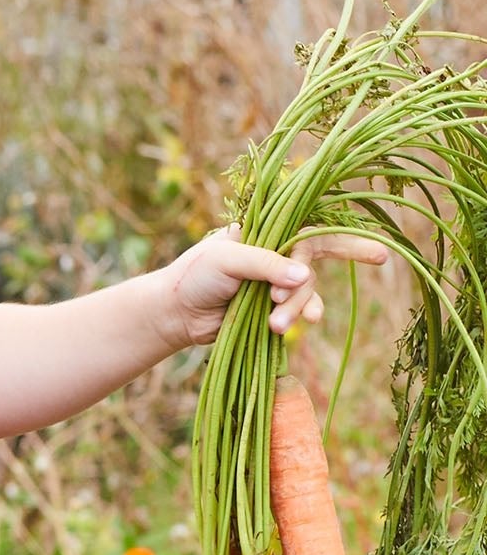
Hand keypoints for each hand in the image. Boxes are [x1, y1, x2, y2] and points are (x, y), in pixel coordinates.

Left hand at [160, 224, 388, 347]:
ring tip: (273, 322)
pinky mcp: (272, 309)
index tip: (380, 252)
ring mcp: (276, 283)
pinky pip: (299, 313)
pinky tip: (293, 325)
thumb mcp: (226, 259)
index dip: (347, 238)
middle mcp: (277, 253)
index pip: (311, 228)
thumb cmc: (195, 276)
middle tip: (367, 262)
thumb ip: (265, 264)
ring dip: (295, 307)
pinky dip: (299, 318)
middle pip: (316, 260)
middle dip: (335, 265)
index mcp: (268, 230)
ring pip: (305, 291)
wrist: (176, 313)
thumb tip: (304, 276)